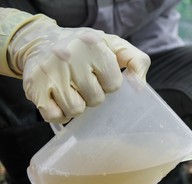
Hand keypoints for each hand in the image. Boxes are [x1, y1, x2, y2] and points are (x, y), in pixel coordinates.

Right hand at [7, 14, 149, 123]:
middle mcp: (68, 55)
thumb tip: (139, 88)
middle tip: (84, 82)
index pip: (114, 84)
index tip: (99, 74)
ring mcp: (49, 72)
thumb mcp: (114, 46)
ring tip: (72, 90)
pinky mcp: (34, 88)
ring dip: (77, 105)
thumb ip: (136, 62)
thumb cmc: (85, 48)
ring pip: (76, 110)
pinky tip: (59, 99)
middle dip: (93, 94)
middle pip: (95, 99)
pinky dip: (60, 114)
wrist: (41, 41)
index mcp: (92, 45)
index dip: (109, 83)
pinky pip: (55, 117)